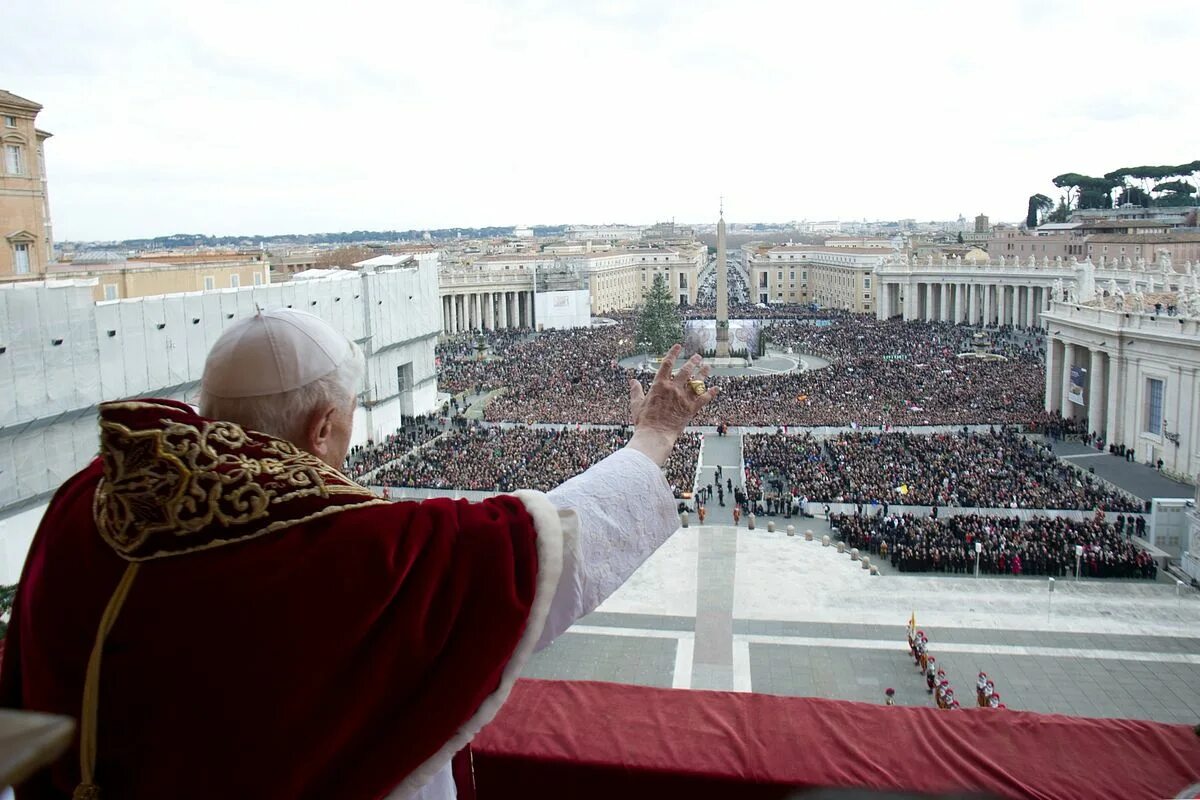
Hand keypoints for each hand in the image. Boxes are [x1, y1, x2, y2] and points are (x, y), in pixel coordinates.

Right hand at [626, 344, 717, 465]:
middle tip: (697, 356)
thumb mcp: (636, 405)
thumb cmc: (644, 422)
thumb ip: (636, 391)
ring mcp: (683, 398)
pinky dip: (711, 393)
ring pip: (696, 382)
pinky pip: (704, 398)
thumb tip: (632, 381)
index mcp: (659, 385)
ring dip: (703, 373)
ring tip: (707, 367)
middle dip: (692, 361)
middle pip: (685, 370)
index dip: (673, 353)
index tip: (678, 346)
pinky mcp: (691, 409)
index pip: (667, 364)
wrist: (655, 436)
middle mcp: (673, 389)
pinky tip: (716, 388)